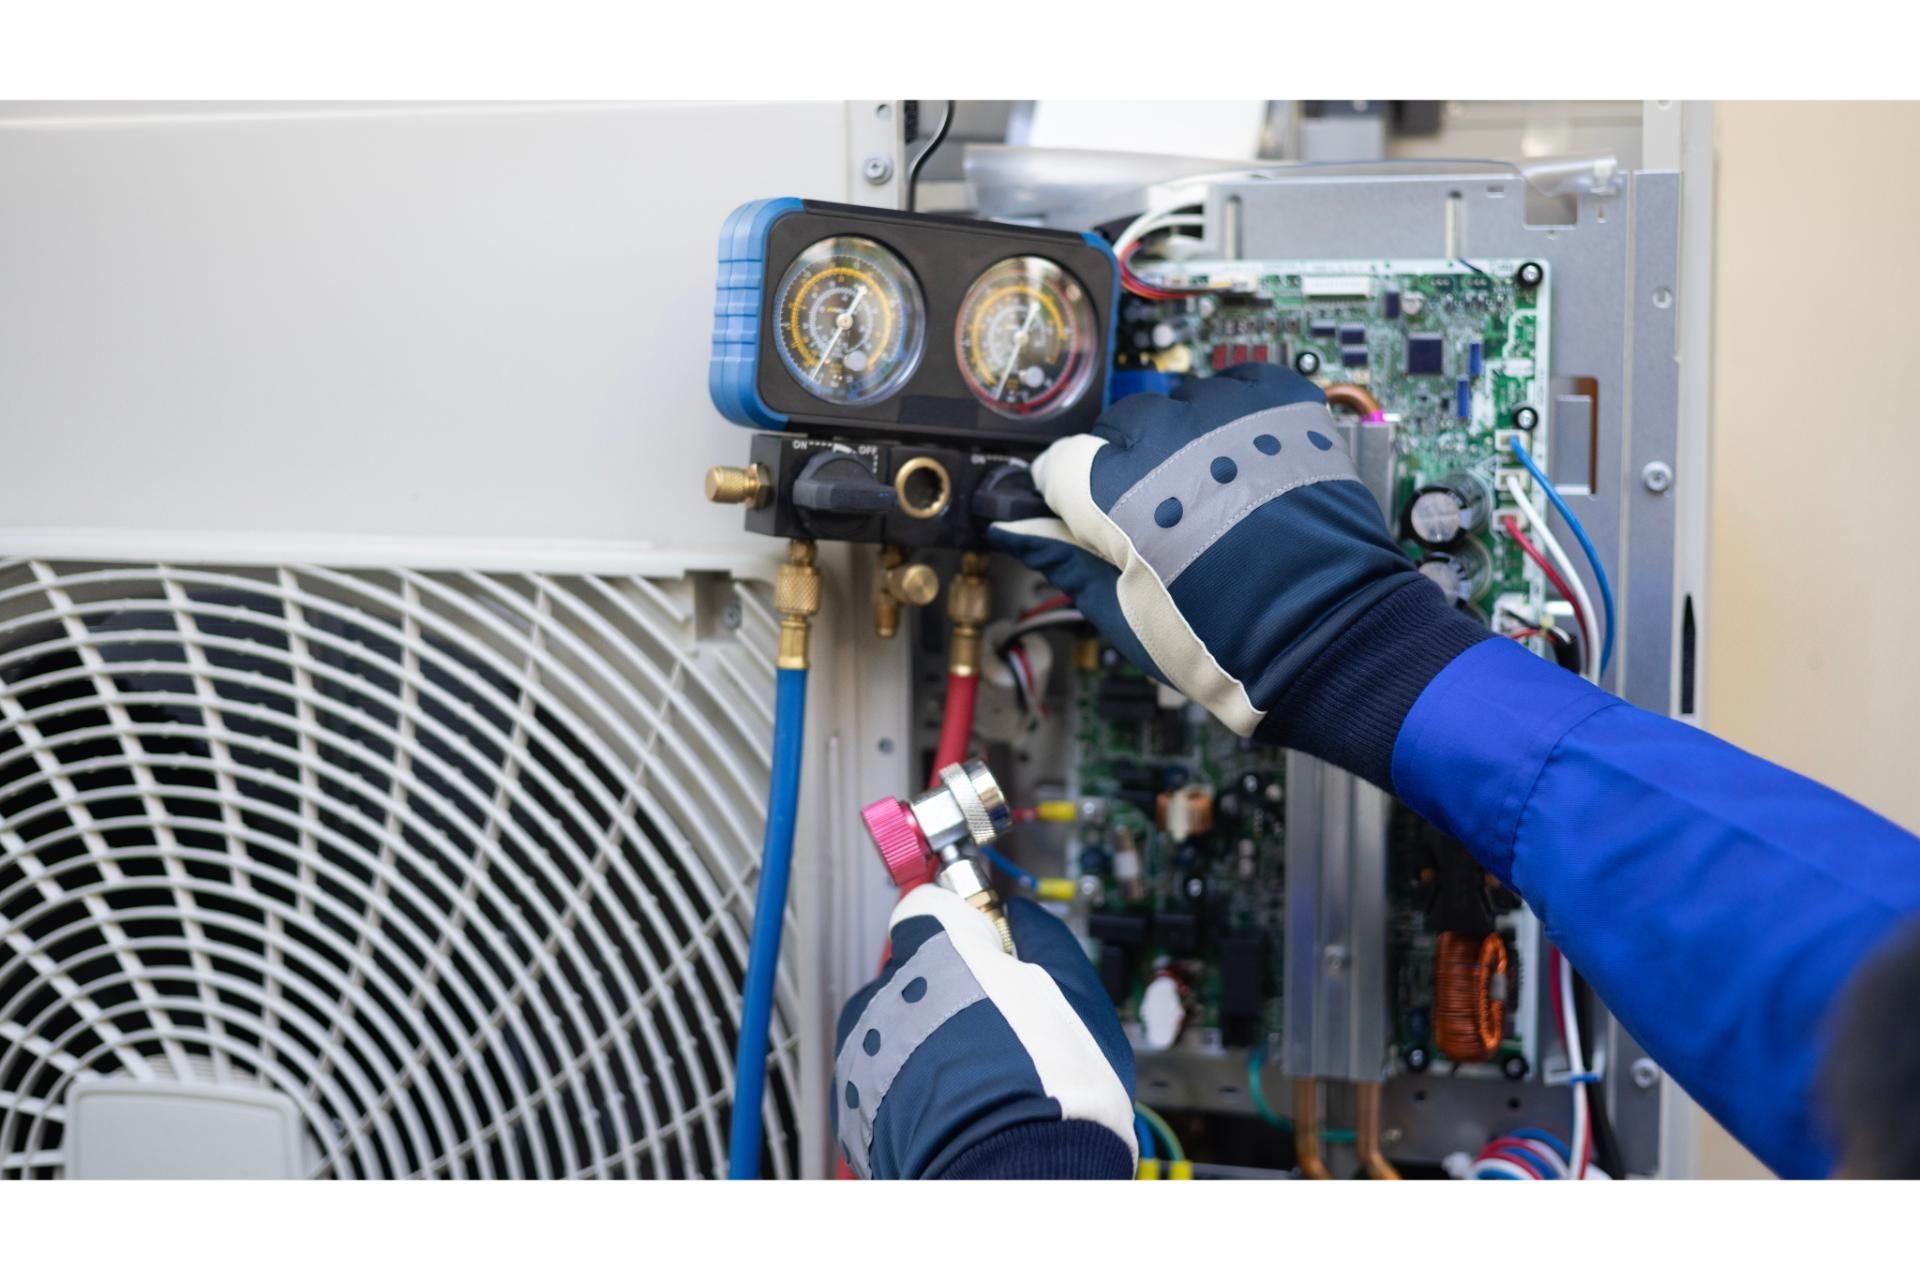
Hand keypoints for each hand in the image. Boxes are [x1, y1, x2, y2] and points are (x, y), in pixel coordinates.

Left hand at [833, 885, 1134, 1178]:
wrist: (1014, 1182)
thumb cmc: (1054, 1096)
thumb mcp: (1078, 997)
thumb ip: (1044, 942)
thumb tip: (1025, 919)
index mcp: (943, 948)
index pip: (931, 905)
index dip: (964, 928)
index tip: (989, 948)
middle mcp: (892, 989)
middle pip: (914, 970)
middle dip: (949, 991)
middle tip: (997, 1031)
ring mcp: (866, 1046)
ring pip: (894, 1025)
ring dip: (924, 1042)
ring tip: (976, 1082)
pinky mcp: (853, 1103)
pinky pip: (879, 1077)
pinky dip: (906, 1089)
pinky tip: (952, 1112)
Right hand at [989, 364, 1485, 788]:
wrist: (1332, 642)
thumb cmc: (1228, 646)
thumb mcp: (1125, 617)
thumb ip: (1066, 561)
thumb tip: (1017, 531)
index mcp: (1118, 495)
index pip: (1060, 464)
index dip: (1066, 496)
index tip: (1081, 518)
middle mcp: (1170, 442)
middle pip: (1120, 428)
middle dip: (1125, 466)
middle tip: (1153, 518)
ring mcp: (1231, 418)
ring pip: (1178, 404)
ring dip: (1182, 439)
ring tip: (1209, 494)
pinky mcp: (1283, 408)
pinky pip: (1238, 385)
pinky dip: (1233, 413)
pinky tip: (1241, 458)